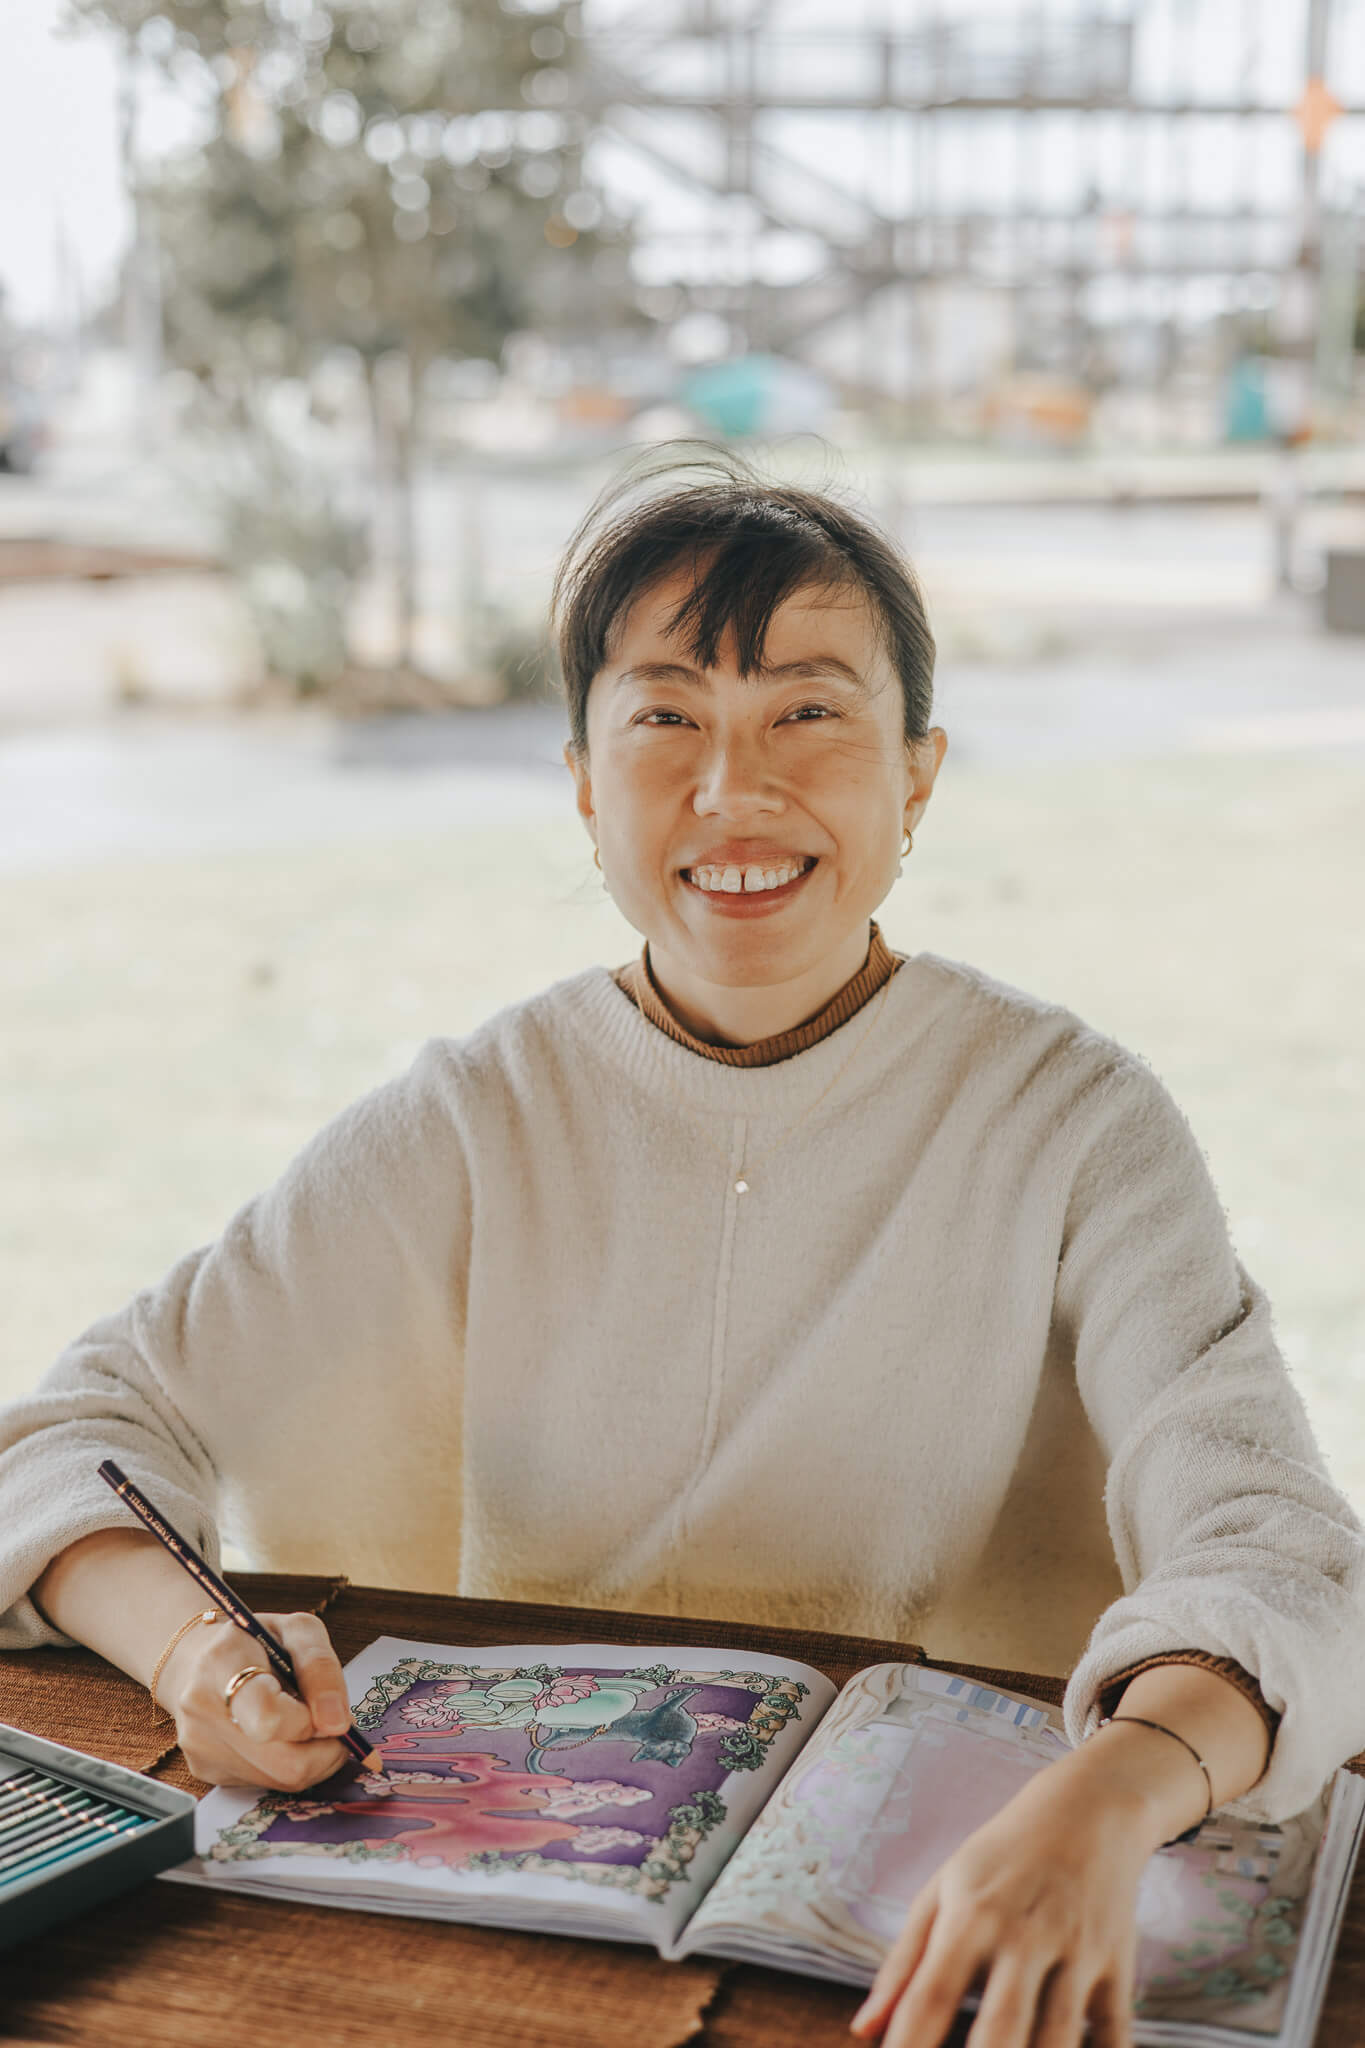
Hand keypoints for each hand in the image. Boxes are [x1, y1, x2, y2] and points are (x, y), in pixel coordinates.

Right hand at [158, 1609, 352, 1791]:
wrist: (198, 1661)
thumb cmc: (254, 1641)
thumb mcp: (297, 1630)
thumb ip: (321, 1668)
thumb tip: (337, 1724)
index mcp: (222, 1664)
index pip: (268, 1718)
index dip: (311, 1722)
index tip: (330, 1713)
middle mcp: (203, 1712)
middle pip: (284, 1764)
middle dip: (322, 1748)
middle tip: (326, 1721)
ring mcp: (200, 1748)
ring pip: (280, 1779)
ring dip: (309, 1757)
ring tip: (301, 1722)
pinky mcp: (204, 1771)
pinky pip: (264, 1783)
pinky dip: (285, 1764)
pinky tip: (276, 1736)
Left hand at [849, 1749, 1156, 2047]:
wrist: (1088, 1811)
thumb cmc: (1000, 1858)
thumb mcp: (942, 1891)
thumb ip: (903, 1964)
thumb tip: (864, 2030)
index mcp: (971, 1916)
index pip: (931, 1997)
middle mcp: (1024, 1937)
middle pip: (1001, 2029)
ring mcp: (1077, 1955)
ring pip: (1059, 2041)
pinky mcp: (1118, 1971)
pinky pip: (1114, 2039)